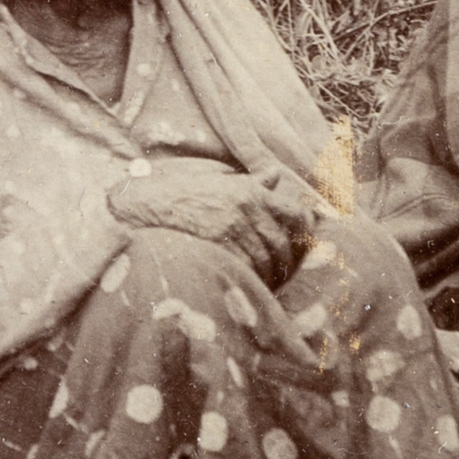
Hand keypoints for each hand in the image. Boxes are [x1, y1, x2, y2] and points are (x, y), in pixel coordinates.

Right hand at [110, 158, 314, 282]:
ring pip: (266, 259)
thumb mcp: (223, 182)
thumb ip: (254, 182)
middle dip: (287, 261)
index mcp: (252, 192)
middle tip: (285, 271)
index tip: (304, 241)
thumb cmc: (188, 194)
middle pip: (282, 242)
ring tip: (268, 280)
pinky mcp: (220, 248)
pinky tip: (249, 283)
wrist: (153, 205)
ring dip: (270, 274)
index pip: (295, 212)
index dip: (306, 230)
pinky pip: (246, 269)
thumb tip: (276, 175)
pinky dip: (252, 279)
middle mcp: (248, 209)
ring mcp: (234, 230)